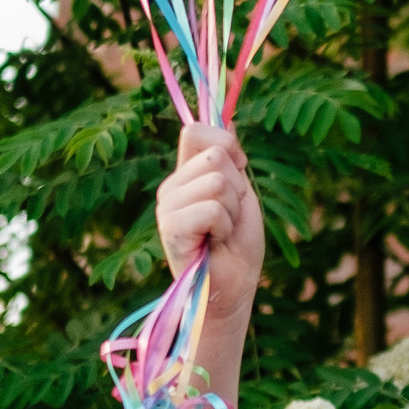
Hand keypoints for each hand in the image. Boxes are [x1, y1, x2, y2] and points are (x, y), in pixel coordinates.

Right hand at [157, 124, 264, 332]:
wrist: (234, 287)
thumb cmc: (238, 245)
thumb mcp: (241, 193)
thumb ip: (230, 160)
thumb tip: (230, 121)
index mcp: (185, 174)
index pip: (195, 131)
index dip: (227, 144)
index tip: (240, 170)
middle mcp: (171, 187)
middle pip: (215, 155)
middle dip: (237, 187)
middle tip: (229, 217)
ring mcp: (167, 207)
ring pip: (217, 181)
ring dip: (233, 210)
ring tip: (222, 232)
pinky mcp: (171, 228)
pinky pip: (211, 208)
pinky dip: (225, 227)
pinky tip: (214, 242)